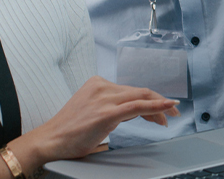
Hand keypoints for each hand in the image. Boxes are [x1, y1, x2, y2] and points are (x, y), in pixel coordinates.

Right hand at [9, 77, 179, 166]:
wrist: (50, 140)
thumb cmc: (69, 131)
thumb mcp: (92, 111)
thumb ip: (111, 107)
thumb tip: (133, 112)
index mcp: (97, 84)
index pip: (131, 90)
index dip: (150, 100)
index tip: (160, 109)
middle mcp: (102, 87)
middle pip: (139, 92)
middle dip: (160, 102)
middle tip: (173, 112)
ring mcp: (104, 99)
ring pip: (141, 97)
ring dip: (160, 107)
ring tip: (170, 117)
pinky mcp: (107, 113)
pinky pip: (137, 107)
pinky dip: (156, 106)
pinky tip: (168, 107)